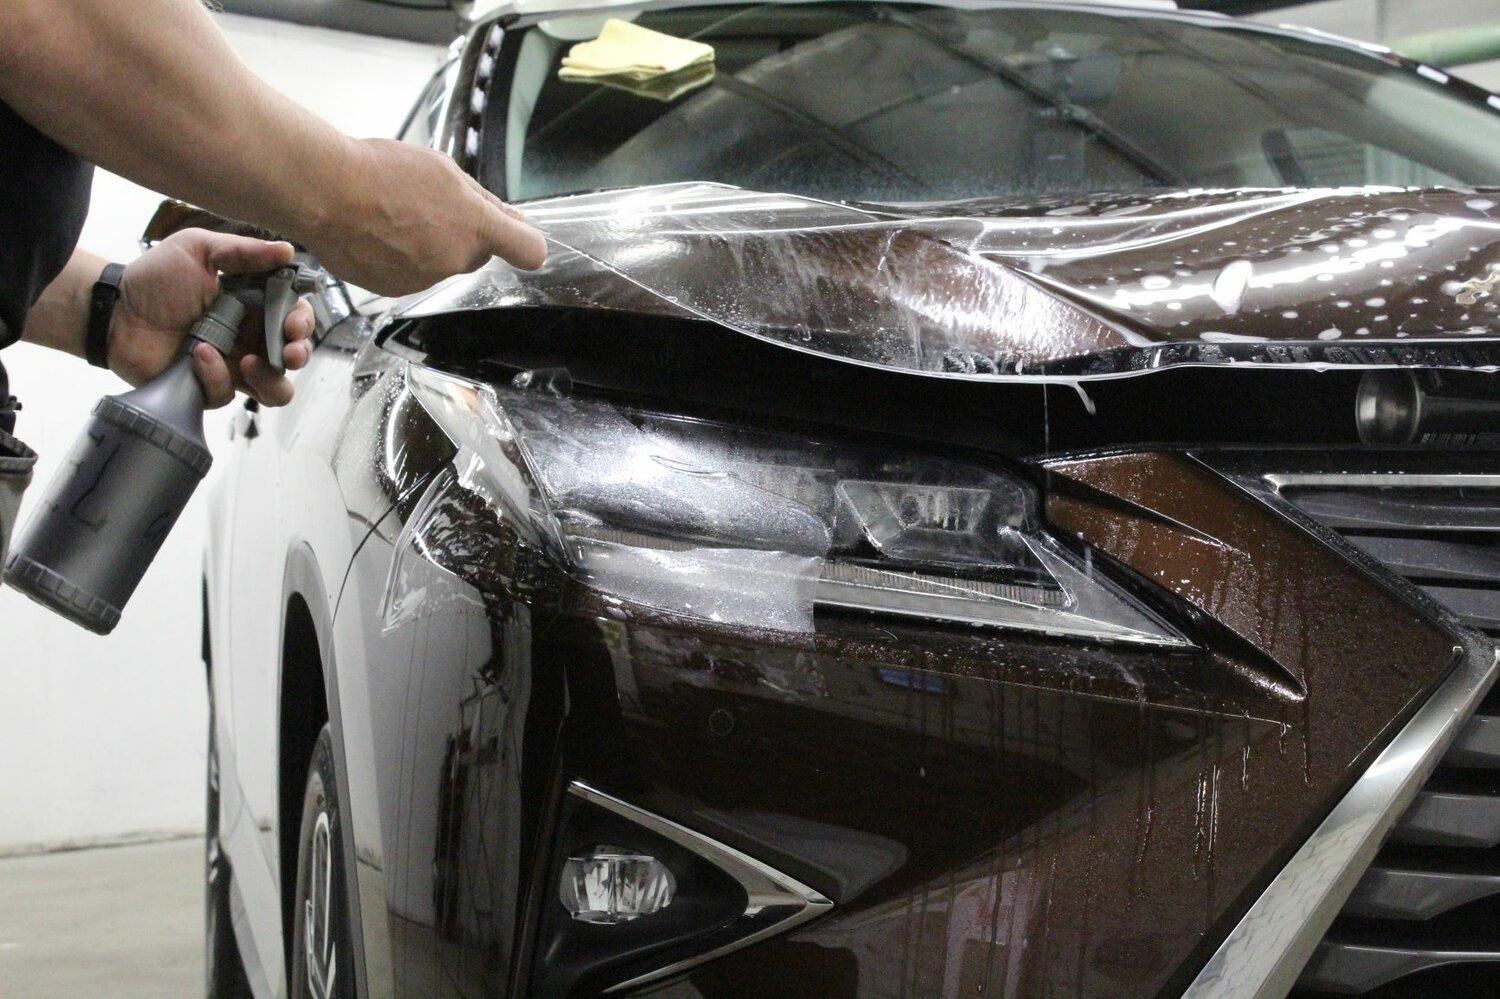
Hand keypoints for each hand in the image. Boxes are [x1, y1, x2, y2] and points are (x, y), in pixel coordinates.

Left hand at [110, 229, 315, 408]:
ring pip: (275, 390)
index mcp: (255, 305)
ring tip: (250, 364)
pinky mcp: (209, 387)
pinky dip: (216, 375)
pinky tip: (197, 354)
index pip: (294, 317)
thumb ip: (243, 251)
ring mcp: (232, 365)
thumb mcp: (197, 250)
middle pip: (293, 357)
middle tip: (287, 353)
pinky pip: (227, 394)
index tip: (293, 325)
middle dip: (298, 356)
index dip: (302, 323)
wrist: (115, 311)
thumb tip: (287, 251)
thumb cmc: (155, 278)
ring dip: (272, 381)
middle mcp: (250, 337)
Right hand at [304, 138, 547, 296]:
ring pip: (438, 262)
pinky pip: (407, 272)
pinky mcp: (394, 289)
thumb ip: (481, 199)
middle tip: (429, 205)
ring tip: (393, 214)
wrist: (326, 194)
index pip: (529, 250)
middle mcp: (455, 260)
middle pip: (473, 253)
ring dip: (425, 244)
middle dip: (461, 235)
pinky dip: (397, 256)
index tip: (519, 239)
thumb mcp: (443, 170)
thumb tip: (508, 218)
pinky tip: (377, 232)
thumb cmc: (380, 174)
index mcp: (475, 227)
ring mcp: (424, 278)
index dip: (526, 244)